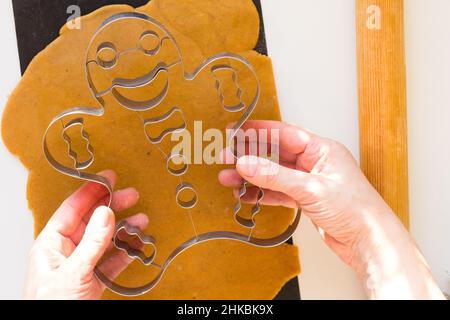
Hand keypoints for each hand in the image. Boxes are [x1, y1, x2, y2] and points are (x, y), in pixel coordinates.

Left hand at [24, 170, 147, 299]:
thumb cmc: (50, 307)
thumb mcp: (72, 273)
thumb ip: (92, 242)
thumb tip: (106, 213)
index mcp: (51, 244)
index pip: (73, 210)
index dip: (91, 191)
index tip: (108, 178)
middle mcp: (66, 252)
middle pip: (92, 221)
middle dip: (112, 207)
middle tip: (131, 195)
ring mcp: (81, 266)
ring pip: (105, 240)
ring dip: (124, 230)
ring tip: (141, 220)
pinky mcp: (93, 281)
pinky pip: (112, 261)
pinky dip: (125, 252)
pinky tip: (135, 245)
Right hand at [219, 121, 443, 298]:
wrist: (368, 241)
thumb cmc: (355, 209)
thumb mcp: (310, 189)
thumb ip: (275, 176)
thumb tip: (246, 163)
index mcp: (321, 150)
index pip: (284, 134)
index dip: (258, 131)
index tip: (236, 130)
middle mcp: (314, 163)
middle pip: (275, 154)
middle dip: (250, 156)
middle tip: (226, 157)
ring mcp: (309, 181)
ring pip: (274, 175)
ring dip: (251, 177)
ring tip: (228, 179)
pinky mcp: (306, 199)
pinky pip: (278, 192)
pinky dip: (262, 194)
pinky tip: (246, 195)